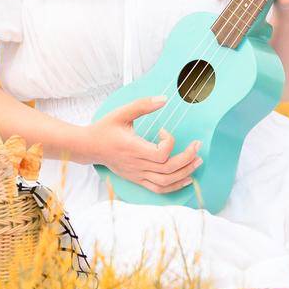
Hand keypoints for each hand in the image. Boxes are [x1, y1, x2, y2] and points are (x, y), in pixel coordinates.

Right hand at [85, 96, 201, 193]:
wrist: (90, 147)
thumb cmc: (106, 128)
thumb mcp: (122, 112)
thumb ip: (142, 105)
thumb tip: (164, 99)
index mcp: (133, 148)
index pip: (160, 154)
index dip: (169, 142)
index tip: (164, 130)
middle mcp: (137, 165)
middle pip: (168, 169)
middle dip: (187, 158)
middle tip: (198, 146)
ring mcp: (137, 174)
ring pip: (165, 182)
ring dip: (185, 173)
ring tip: (197, 162)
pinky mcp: (137, 179)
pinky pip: (158, 189)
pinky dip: (174, 186)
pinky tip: (186, 179)